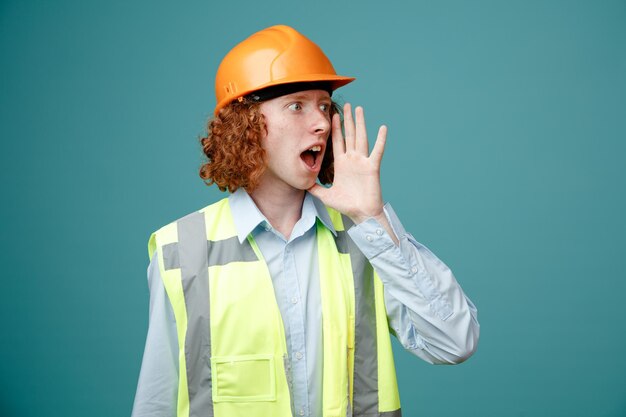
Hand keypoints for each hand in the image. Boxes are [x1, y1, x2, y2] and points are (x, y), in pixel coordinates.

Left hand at [308, 103, 386, 224]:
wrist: (361, 214)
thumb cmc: (346, 205)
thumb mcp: (325, 195)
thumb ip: (315, 188)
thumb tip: (303, 184)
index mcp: (342, 164)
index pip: (337, 142)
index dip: (336, 129)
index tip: (333, 115)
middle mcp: (352, 159)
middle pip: (349, 135)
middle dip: (348, 120)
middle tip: (348, 105)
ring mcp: (363, 162)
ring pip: (361, 137)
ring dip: (361, 123)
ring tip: (360, 109)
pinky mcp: (372, 167)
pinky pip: (377, 151)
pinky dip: (381, 140)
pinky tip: (382, 128)